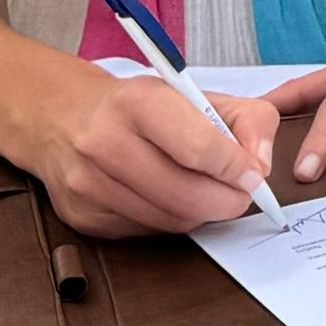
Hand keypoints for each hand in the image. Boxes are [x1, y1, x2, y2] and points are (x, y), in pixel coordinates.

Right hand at [29, 59, 278, 238]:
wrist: (63, 116)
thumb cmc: (139, 106)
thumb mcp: (196, 93)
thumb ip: (246, 119)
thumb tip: (261, 165)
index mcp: (139, 102)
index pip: (200, 148)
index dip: (237, 168)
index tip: (253, 174)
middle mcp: (105, 142)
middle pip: (186, 195)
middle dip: (227, 201)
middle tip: (240, 196)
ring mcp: (88, 183)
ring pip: (169, 220)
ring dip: (200, 214)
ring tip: (207, 194)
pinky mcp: (81, 216)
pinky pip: (145, 232)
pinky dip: (169, 220)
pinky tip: (169, 199)